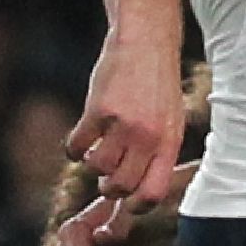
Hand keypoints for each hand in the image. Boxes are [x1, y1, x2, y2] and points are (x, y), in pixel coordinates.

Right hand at [69, 34, 191, 206]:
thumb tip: (144, 189)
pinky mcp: (97, 109)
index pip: (153, 192)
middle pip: (122, 186)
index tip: (128, 202)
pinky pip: (78, 145)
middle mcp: (147, 136)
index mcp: (169, 142)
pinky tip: (80, 140)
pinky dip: (74, 148)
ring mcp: (122, 123)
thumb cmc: (158, 83)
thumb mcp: (172, 119)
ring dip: (92, 166)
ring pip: (97, 167)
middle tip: (107, 179)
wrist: (145, 41)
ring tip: (96, 153)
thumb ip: (160, 151)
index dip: (137, 205)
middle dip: (110, 189)